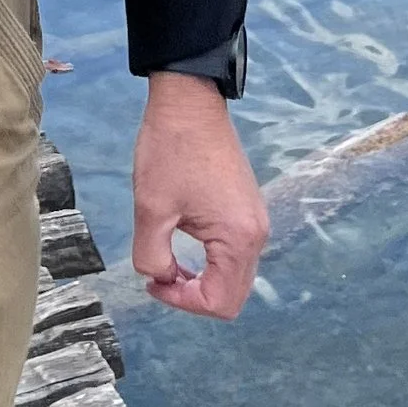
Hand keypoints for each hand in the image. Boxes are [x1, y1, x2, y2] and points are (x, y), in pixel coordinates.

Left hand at [132, 72, 268, 319]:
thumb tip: (162, 277)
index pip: (221, 303)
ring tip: (168, 262)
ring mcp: (255, 220)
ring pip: (234, 275)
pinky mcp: (247, 209)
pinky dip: (211, 262)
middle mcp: (257, 234)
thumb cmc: (170, 151)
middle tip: (160, 276)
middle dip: (194, 295)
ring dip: (202, 279)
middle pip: (232, 295)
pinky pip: (234, 253)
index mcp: (238, 238)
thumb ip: (152, 257)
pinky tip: (184, 246)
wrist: (190, 103)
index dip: (183, 303)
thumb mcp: (151, 210)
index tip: (155, 282)